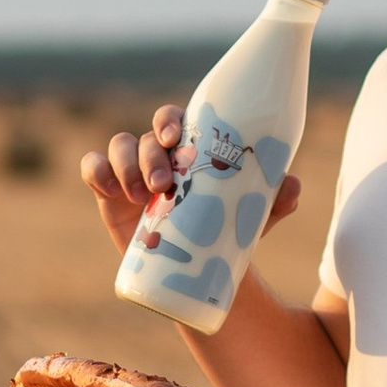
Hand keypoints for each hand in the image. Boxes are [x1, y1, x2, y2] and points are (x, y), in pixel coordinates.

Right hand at [80, 105, 300, 258]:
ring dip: (125, 165)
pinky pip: (94, 168)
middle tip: (162, 184)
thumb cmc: (225, 229)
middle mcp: (160, 154)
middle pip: (146, 135)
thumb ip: (274, 198)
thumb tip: (292, 183)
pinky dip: (96, 170)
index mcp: (190, 148)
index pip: (173, 118)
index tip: (174, 138)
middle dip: (150, 154)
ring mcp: (132, 171)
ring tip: (140, 196)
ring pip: (119, 147)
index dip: (168, 120)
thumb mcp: (253, 216)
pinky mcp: (110, 192)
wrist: (199, 267)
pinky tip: (108, 189)